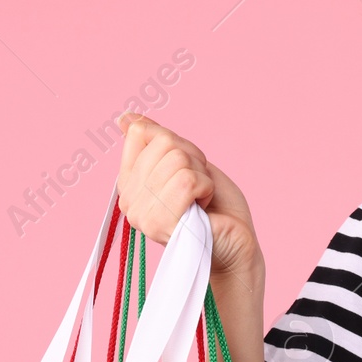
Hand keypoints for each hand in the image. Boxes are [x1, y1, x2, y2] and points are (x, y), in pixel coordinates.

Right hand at [115, 113, 261, 277]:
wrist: (236, 242)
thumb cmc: (215, 206)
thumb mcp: (185, 162)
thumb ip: (155, 141)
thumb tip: (125, 119)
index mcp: (129, 182)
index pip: (140, 132)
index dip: (176, 142)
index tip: (187, 167)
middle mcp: (128, 199)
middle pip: (164, 143)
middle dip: (194, 158)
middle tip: (198, 187)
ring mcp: (142, 214)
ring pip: (178, 160)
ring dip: (202, 176)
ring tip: (201, 199)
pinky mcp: (161, 223)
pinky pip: (187, 180)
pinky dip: (206, 187)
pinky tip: (204, 207)